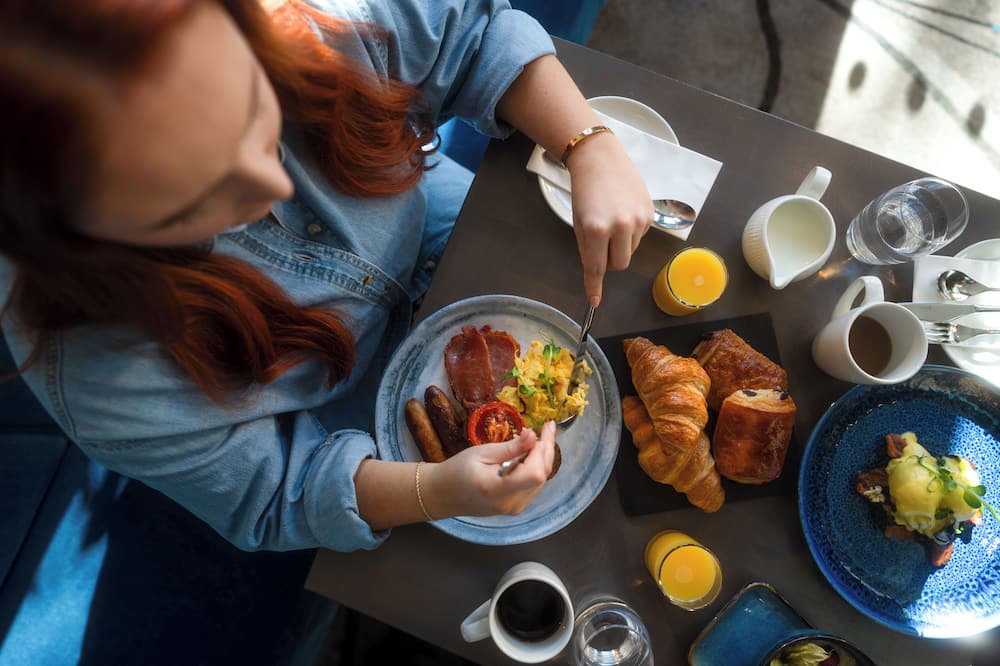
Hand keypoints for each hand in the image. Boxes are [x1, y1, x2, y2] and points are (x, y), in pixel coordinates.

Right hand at [423, 422, 556, 516]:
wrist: (444, 495)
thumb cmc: (457, 471)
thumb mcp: (481, 453)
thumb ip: (509, 447)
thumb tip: (533, 435)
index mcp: (498, 489)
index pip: (534, 474)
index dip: (540, 452)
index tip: (539, 431)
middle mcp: (510, 503)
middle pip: (542, 476)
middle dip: (546, 450)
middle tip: (547, 427)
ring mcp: (514, 508)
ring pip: (541, 481)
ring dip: (543, 458)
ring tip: (541, 437)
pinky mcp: (516, 507)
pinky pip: (533, 485)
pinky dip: (536, 467)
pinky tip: (532, 453)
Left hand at [567, 132, 652, 305]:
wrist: (601, 159)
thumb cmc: (584, 192)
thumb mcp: (579, 223)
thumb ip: (588, 250)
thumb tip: (595, 277)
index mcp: (596, 229)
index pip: (597, 267)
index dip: (594, 287)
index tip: (594, 302)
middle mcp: (620, 226)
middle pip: (619, 265)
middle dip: (609, 260)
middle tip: (601, 243)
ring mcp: (638, 220)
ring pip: (630, 251)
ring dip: (621, 245)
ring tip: (612, 220)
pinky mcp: (650, 214)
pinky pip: (640, 236)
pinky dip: (630, 232)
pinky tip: (623, 212)